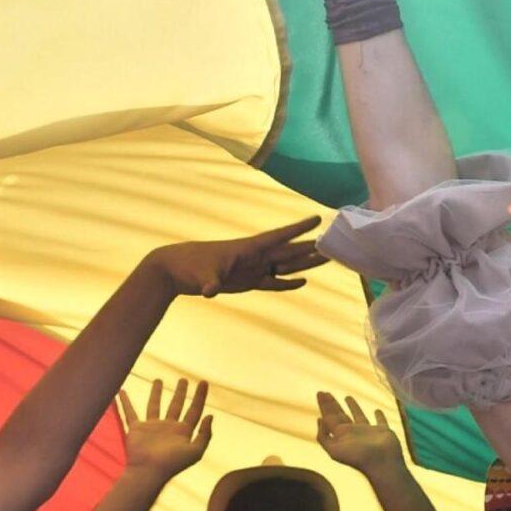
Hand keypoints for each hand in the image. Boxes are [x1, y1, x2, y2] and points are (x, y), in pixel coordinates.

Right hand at [115, 379, 212, 476]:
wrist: (148, 471)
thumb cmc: (172, 464)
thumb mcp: (195, 451)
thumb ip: (205, 434)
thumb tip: (210, 415)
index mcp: (183, 432)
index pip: (194, 410)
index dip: (200, 396)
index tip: (204, 382)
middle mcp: (168, 427)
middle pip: (176, 405)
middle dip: (180, 392)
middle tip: (183, 379)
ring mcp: (152, 427)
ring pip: (155, 405)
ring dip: (156, 393)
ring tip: (158, 379)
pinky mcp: (137, 429)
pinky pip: (130, 412)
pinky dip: (124, 402)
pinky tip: (121, 391)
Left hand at [145, 219, 325, 298]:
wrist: (175, 270)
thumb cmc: (189, 266)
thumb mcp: (201, 275)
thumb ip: (210, 282)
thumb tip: (210, 291)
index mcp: (248, 248)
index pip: (278, 236)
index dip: (298, 228)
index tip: (318, 218)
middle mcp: (255, 257)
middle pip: (289, 251)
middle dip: (311, 247)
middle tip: (334, 242)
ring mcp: (253, 269)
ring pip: (285, 265)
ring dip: (305, 263)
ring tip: (326, 258)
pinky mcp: (248, 282)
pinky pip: (274, 282)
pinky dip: (288, 283)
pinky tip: (302, 281)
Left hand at [315, 391, 403, 475]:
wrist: (382, 463)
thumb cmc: (358, 457)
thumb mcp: (334, 450)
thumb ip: (324, 436)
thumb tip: (319, 419)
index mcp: (341, 435)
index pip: (329, 417)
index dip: (324, 405)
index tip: (320, 393)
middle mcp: (353, 432)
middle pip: (340, 415)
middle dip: (332, 404)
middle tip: (326, 393)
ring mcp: (368, 432)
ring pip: (358, 416)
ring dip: (353, 407)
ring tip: (347, 397)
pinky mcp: (383, 431)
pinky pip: (380, 421)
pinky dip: (379, 416)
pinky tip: (377, 410)